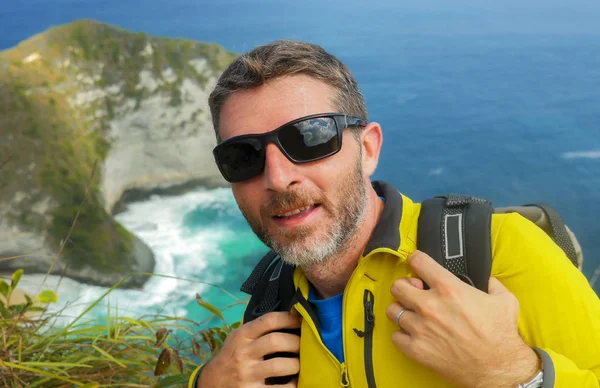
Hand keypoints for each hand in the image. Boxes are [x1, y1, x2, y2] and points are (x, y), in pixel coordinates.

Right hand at [198, 312, 300, 387]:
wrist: (211, 383)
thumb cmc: (231, 357)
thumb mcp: (237, 339)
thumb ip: (257, 330)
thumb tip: (289, 318)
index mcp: (242, 336)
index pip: (269, 320)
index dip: (289, 318)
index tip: (301, 320)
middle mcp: (243, 353)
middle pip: (276, 341)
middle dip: (296, 342)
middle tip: (305, 345)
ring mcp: (247, 374)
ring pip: (280, 365)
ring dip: (296, 364)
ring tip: (301, 364)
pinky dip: (292, 386)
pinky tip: (295, 382)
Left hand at [386, 250, 539, 387]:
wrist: (498, 369)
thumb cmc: (501, 337)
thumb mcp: (505, 301)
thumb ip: (493, 285)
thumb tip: (489, 280)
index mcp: (449, 289)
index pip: (419, 262)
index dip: (416, 260)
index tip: (417, 263)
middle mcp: (430, 306)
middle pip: (398, 286)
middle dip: (404, 286)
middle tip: (413, 292)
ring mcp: (421, 328)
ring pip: (393, 310)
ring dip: (401, 310)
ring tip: (411, 313)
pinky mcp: (417, 349)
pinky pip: (396, 336)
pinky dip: (402, 334)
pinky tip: (413, 334)